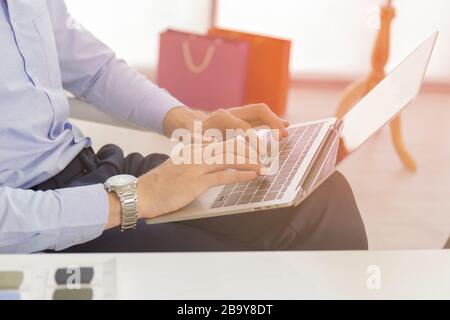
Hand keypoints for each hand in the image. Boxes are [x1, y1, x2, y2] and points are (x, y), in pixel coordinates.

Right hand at [136, 142, 261, 218]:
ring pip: (229, 158)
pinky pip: (223, 176)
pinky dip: (240, 174)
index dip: (240, 145)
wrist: (141, 194)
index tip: (253, 148)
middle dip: (248, 151)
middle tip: (264, 155)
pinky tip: (251, 175)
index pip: (221, 143)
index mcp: (192, 150)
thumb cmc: (158, 185)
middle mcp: (195, 154)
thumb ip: (193, 163)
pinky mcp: (196, 182)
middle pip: (228, 147)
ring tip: (262, 165)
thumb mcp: (178, 167)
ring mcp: (196, 167)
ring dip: (249, 162)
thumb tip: (210, 166)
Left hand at [163, 104, 289, 139]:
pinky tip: (281, 128)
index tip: (260, 154)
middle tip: (283, 134)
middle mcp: (232, 112)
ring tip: (285, 132)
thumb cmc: (189, 133)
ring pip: (261, 114)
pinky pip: (260, 120)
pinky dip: (271, 124)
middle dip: (272, 121)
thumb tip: (205, 140)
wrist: (188, 124)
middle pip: (258, 110)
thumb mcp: (190, 137)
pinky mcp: (242, 120)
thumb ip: (196, 138)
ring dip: (274, 121)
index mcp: (222, 117)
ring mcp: (238, 115)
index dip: (253, 141)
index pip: (244, 127)